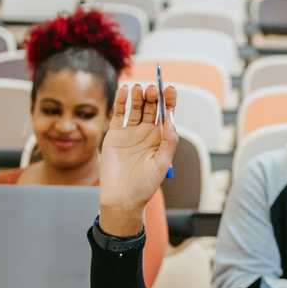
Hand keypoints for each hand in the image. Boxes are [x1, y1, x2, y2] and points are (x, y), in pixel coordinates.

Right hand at [99, 83, 177, 235]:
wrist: (122, 198)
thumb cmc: (145, 184)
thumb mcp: (163, 162)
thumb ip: (168, 140)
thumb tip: (171, 118)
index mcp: (161, 139)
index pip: (167, 114)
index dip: (169, 101)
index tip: (169, 89)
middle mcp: (146, 133)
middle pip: (152, 108)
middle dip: (154, 97)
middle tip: (153, 89)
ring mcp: (130, 132)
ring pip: (136, 108)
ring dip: (139, 96)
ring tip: (140, 88)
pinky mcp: (115, 134)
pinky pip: (119, 114)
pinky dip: (121, 101)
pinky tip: (125, 90)